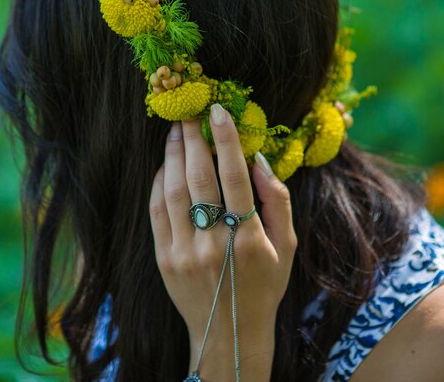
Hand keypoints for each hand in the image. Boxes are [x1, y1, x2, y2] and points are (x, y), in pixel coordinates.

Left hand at [149, 103, 297, 379]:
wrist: (229, 333)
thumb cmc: (264, 285)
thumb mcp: (286, 245)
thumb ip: (278, 200)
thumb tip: (257, 159)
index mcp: (248, 238)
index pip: (234, 176)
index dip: (226, 139)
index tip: (218, 110)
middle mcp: (213, 242)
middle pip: (198, 177)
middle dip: (192, 138)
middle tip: (189, 112)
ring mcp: (184, 251)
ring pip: (173, 189)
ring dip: (172, 154)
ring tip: (175, 131)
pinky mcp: (163, 258)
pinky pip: (157, 211)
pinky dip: (159, 182)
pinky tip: (165, 165)